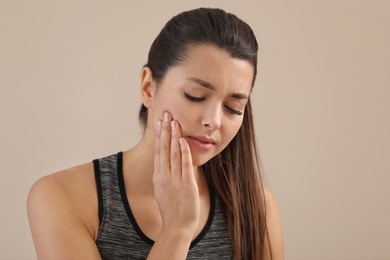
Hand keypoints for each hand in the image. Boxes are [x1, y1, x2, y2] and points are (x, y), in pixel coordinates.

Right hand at [153, 112, 199, 234]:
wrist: (177, 227)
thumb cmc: (171, 210)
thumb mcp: (163, 190)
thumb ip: (165, 175)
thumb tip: (168, 163)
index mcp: (158, 177)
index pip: (158, 151)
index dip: (159, 135)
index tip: (159, 122)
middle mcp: (164, 176)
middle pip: (164, 149)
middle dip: (165, 130)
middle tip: (166, 114)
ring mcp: (175, 180)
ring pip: (173, 154)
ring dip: (174, 136)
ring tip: (174, 121)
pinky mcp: (187, 185)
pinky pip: (185, 165)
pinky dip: (184, 152)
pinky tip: (183, 140)